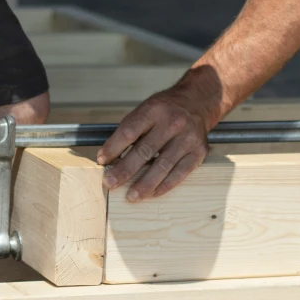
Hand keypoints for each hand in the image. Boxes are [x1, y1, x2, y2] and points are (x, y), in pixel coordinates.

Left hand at [97, 86, 210, 201]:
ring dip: (145, 184)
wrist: (197, 102)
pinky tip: (152, 193)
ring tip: (131, 196)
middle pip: (145, 151)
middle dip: (124, 170)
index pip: (129, 131)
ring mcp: (187, 138)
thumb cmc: (165, 110)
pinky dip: (164, 186)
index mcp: (154, 110)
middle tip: (110, 184)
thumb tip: (108, 158)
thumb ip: (129, 131)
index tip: (101, 161)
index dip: (113, 148)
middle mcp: (172, 123)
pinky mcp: (198, 152)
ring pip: (163, 166)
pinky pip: (180, 173)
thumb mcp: (145, 109)